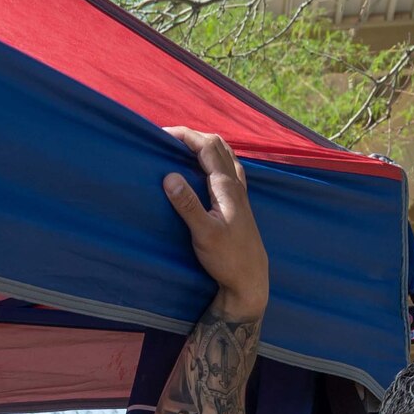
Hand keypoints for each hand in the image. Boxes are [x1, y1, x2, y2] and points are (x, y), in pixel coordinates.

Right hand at [162, 128, 269, 323]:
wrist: (250, 279)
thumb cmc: (228, 259)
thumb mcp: (203, 233)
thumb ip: (187, 204)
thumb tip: (169, 176)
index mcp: (226, 186)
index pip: (207, 146)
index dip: (185, 135)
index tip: (163, 134)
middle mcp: (235, 184)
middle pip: (217, 145)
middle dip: (193, 136)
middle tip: (171, 139)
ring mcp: (240, 193)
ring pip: (225, 155)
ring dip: (206, 145)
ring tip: (186, 148)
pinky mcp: (239, 204)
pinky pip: (229, 169)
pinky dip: (216, 159)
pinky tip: (209, 169)